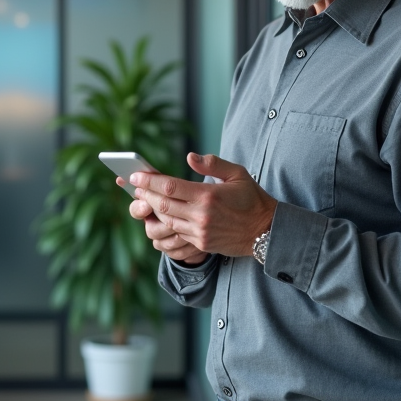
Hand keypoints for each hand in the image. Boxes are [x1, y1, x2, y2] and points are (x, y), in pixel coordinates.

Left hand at [130, 153, 276, 258]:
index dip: (150, 181)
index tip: (136, 175)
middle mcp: (201, 215)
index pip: (170, 187)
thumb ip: (212, 163)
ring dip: (153, 209)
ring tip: (144, 198)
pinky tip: (161, 213)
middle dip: (146, 194)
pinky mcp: (201, 243)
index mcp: (208, 195)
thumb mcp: (237, 173)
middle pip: (163, 205)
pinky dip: (166, 222)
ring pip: (167, 220)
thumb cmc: (252, 198)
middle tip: (134, 185)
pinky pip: (177, 232)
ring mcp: (200, 232)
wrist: (266, 230)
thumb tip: (189, 157)